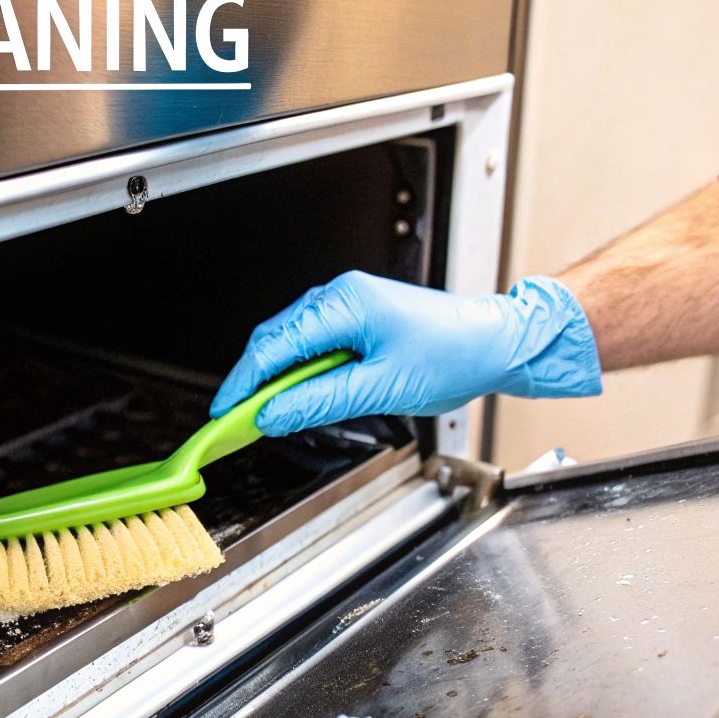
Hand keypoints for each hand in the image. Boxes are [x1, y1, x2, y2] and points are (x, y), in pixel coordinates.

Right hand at [211, 271, 601, 435]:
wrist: (494, 343)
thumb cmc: (453, 355)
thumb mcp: (381, 388)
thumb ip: (321, 401)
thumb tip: (273, 414)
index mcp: (345, 304)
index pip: (276, 345)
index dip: (244, 382)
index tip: (225, 412)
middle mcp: (341, 296)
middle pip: (276, 340)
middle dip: (253, 381)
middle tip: (236, 421)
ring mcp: (349, 305)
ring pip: (293, 343)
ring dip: (278, 378)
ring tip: (264, 415)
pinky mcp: (358, 319)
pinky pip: (315, 344)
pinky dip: (300, 372)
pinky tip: (298, 397)